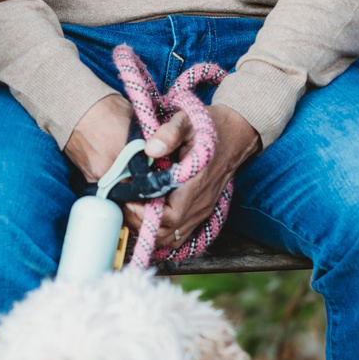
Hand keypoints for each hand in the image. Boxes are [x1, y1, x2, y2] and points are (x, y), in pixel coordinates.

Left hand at [62, 95, 260, 254]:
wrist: (234, 134)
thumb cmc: (208, 127)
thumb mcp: (188, 121)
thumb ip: (170, 133)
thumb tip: (150, 150)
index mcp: (196, 183)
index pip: (170, 216)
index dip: (145, 214)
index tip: (128, 199)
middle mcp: (200, 203)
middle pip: (167, 233)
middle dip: (141, 224)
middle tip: (125, 204)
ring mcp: (201, 210)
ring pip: (171, 238)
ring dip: (149, 230)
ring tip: (133, 210)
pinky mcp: (200, 212)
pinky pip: (178, 234)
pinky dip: (160, 232)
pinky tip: (147, 215)